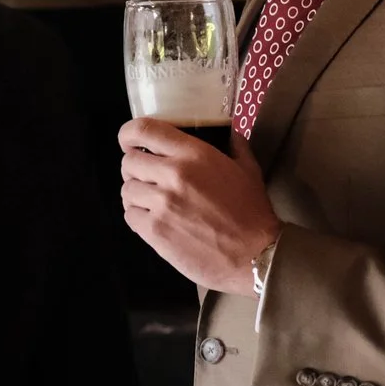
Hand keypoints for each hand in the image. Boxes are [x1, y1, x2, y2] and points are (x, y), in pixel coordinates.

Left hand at [119, 118, 279, 295]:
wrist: (257, 255)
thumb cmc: (253, 212)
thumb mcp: (248, 170)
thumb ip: (233, 145)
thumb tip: (224, 130)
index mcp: (194, 155)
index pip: (144, 131)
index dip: (128, 134)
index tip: (128, 141)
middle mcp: (173, 175)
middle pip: (129, 162)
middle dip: (136, 169)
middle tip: (150, 178)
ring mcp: (161, 204)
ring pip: (127, 190)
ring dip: (137, 194)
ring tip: (155, 202)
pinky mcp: (154, 231)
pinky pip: (130, 215)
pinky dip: (139, 216)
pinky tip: (156, 220)